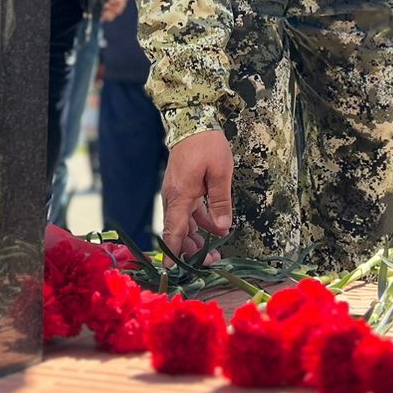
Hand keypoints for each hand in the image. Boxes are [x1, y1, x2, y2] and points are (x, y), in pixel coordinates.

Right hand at [160, 129, 233, 264]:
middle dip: (192, 250)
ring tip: (214, 251)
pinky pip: (186, 211)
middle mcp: (173, 197)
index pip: (173, 231)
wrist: (192, 120)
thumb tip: (222, 228)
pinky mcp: (180, 187)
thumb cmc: (207, 145)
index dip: (172, 253)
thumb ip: (220, 201)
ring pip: (182, 223)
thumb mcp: (220, 173)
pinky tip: (213, 227)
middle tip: (213, 261)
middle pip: (178, 231)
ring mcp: (175, 192)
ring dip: (195, 238)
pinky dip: (197, 222)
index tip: (171, 272)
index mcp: (180, 196)